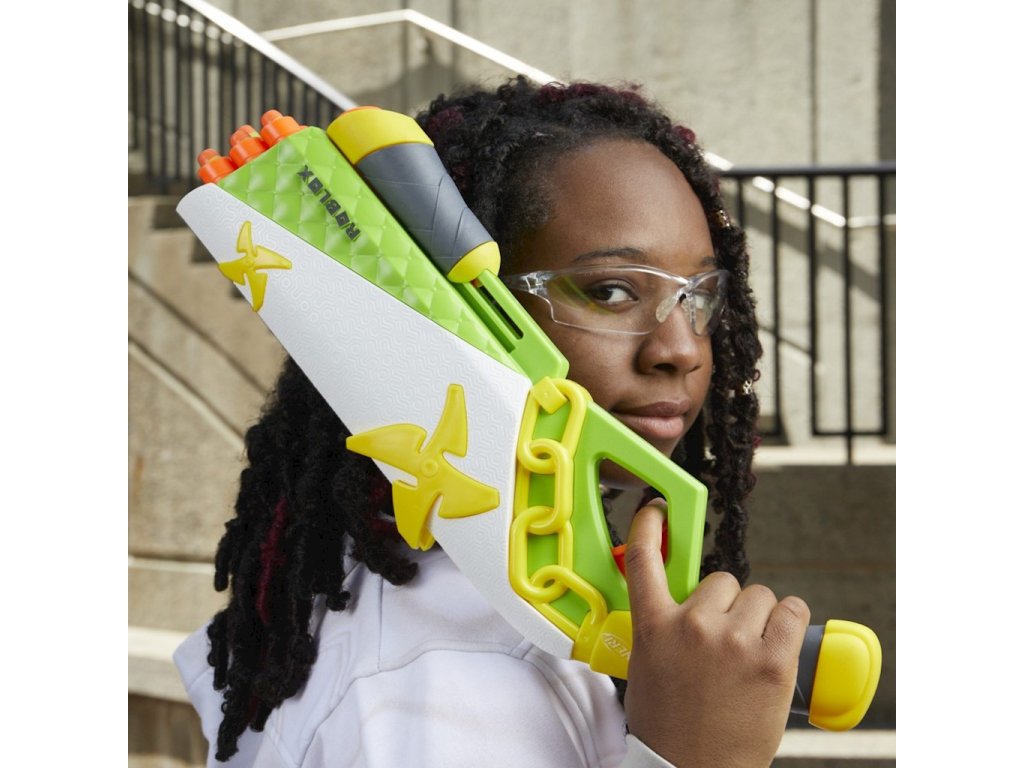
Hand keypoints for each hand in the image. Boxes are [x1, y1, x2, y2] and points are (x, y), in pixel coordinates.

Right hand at [623, 500, 809, 767]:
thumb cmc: (668, 724)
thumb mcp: (647, 665)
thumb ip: (662, 626)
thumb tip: (684, 602)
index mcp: (653, 626)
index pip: (643, 559)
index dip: (649, 526)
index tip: (657, 510)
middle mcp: (692, 626)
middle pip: (722, 580)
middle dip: (726, 605)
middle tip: (722, 641)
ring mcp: (734, 641)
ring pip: (759, 595)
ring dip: (757, 616)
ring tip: (749, 652)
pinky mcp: (772, 660)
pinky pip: (790, 610)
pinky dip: (788, 621)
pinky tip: (778, 642)